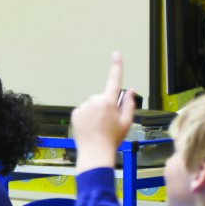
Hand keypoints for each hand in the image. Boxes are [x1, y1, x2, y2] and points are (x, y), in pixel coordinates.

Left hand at [70, 52, 135, 172]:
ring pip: (92, 105)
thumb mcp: (126, 122)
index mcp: (109, 101)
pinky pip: (84, 111)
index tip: (116, 54)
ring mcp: (83, 106)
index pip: (114, 80)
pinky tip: (90, 127)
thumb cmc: (112, 138)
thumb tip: (129, 90)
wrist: (94, 152)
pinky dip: (87, 116)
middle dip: (107, 106)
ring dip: (96, 112)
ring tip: (99, 127)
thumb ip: (128, 104)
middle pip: (103, 98)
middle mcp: (94, 100)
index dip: (116, 66)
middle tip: (109, 123)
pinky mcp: (75, 113)